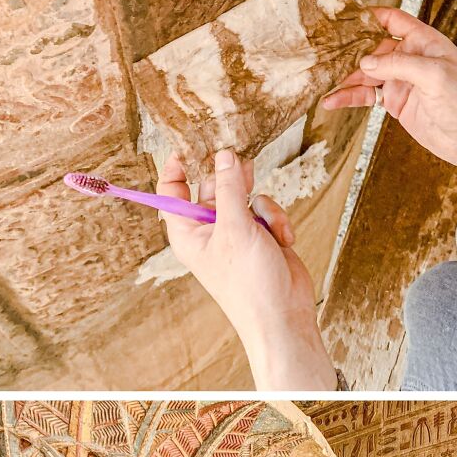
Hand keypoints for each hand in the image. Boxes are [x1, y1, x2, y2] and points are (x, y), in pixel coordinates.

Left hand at [156, 150, 336, 389]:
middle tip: (243, 161)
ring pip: (245, 194)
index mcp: (187, 231)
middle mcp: (208, 229)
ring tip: (269, 226)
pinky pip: (265, 209)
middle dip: (232, 179)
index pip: (172, 190)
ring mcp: (235, 231)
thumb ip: (230, 188)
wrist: (284, 315)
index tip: (191, 141)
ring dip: (261, 206)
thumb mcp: (236, 229)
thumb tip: (223, 154)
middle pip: (212, 185)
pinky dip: (275, 220)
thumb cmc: (249, 284)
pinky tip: (281, 240)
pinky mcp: (260, 235)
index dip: (177, 165)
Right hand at [323, 6, 456, 174]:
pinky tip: (334, 101)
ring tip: (323, 81)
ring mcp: (402, 80)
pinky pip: (368, 96)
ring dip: (346, 78)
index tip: (345, 16)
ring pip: (367, 73)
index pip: (393, 20)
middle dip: (350, 50)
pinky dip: (350, 97)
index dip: (370, 16)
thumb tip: (365, 62)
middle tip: (324, 52)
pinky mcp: (396, 102)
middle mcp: (411, 58)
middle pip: (373, 47)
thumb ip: (400, 65)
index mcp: (425, 42)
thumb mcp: (435, 76)